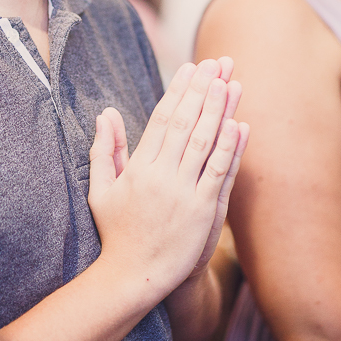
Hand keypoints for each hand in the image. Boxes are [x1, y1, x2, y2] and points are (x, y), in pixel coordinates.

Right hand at [88, 59, 248, 299]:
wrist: (134, 277)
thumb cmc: (116, 232)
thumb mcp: (101, 189)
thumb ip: (104, 150)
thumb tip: (105, 114)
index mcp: (139, 167)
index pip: (162, 118)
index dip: (178, 91)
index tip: (190, 68)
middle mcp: (162, 175)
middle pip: (186, 123)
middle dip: (202, 90)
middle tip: (215, 64)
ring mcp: (184, 193)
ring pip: (206, 142)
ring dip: (220, 110)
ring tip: (231, 82)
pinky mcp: (203, 211)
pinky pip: (220, 173)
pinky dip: (230, 148)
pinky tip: (240, 124)